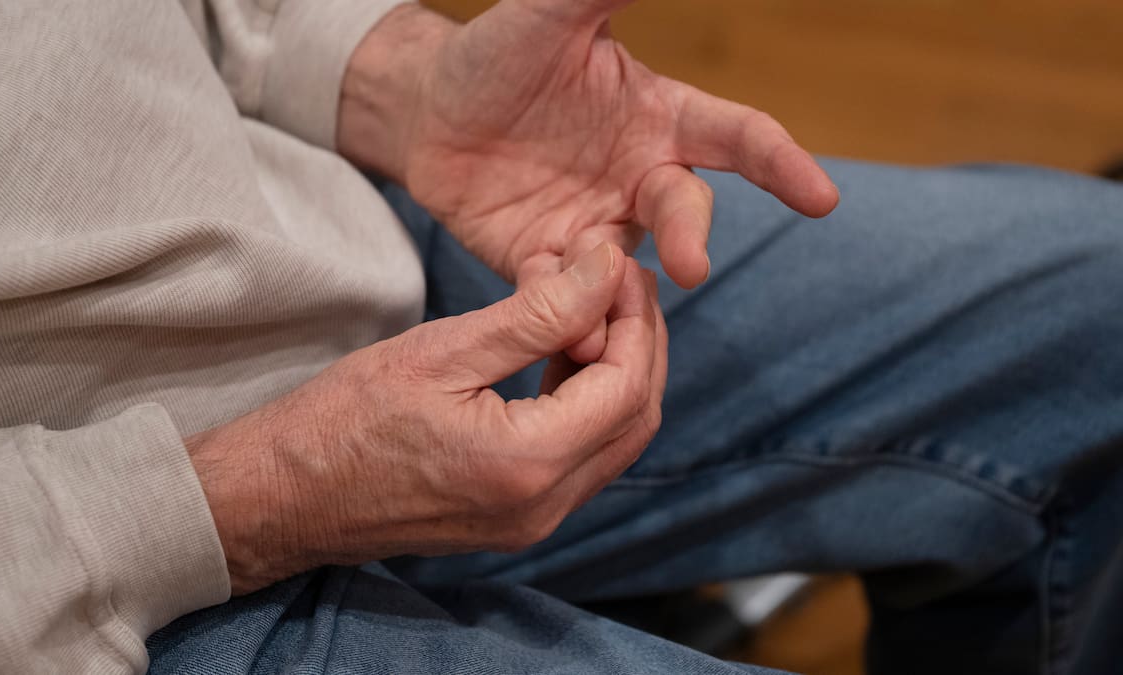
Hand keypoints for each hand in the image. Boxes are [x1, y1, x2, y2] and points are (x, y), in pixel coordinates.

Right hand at [186, 244, 666, 593]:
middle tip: (619, 284)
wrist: (284, 496)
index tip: (619, 267)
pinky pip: (580, 460)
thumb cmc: (343, 418)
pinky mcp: (516, 521)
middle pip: (635, 419)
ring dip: (616, 373)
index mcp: (526, 464)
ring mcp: (531, 522)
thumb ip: (536, 314)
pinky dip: (586, 405)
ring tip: (590, 310)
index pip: (625, 386)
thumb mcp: (441, 351)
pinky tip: (559, 357)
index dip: (636, 320)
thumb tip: (607, 271)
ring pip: (614, 442)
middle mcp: (543, 508)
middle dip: (640, 344)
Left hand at [340, 1, 837, 359]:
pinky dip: (569, 318)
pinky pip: (564, 299)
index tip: (821, 199)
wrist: (428, 110)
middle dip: (693, 237)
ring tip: (617, 319)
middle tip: (692, 266)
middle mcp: (637, 180)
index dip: (781, 166)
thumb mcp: (550, 14)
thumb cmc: (498, 55)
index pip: (738, 139)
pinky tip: (571, 337)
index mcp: (659, 119)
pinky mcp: (544, 266)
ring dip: (629, 296)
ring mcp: (593, 228)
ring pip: (629, 270)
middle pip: (685, 212)